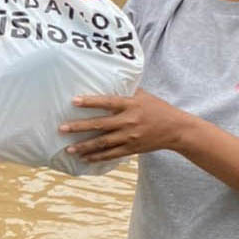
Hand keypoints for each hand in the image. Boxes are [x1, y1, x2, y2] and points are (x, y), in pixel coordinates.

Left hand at [58, 90, 189, 163]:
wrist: (176, 129)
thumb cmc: (157, 108)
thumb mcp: (143, 95)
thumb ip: (125, 90)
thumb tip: (106, 79)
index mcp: (131, 105)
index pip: (107, 102)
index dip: (90, 102)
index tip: (74, 101)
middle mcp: (129, 121)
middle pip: (100, 125)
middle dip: (79, 127)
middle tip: (62, 129)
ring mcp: (130, 137)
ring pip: (103, 143)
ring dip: (85, 147)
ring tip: (69, 149)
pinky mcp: (132, 149)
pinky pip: (111, 155)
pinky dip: (97, 157)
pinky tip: (85, 158)